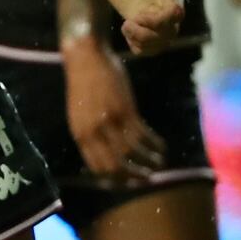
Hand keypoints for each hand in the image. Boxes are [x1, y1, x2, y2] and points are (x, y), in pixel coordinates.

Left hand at [63, 31, 164, 177]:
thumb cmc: (82, 85)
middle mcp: (94, 132)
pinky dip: (154, 144)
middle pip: (116, 166)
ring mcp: (110, 121)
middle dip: (134, 177)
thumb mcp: (79, 115)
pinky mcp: (125, 109)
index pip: (98, 169)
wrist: (86, 57)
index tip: (128, 183)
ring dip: (149, 162)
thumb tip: (105, 157)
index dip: (115, 180)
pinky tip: (161, 147)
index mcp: (80, 135)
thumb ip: (90, 135)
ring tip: (159, 164)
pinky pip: (143, 134)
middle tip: (147, 179)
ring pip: (133, 153)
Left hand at [90, 0, 182, 53]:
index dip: (159, 21)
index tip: (137, 17)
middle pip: (170, 32)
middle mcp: (166, 4)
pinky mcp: (140, 21)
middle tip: (127, 25)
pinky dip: (139, 46)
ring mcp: (154, 14)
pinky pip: (147, 44)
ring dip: (145, 43)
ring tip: (125, 29)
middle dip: (150, 35)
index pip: (175, 13)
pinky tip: (126, 33)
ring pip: (161, 42)